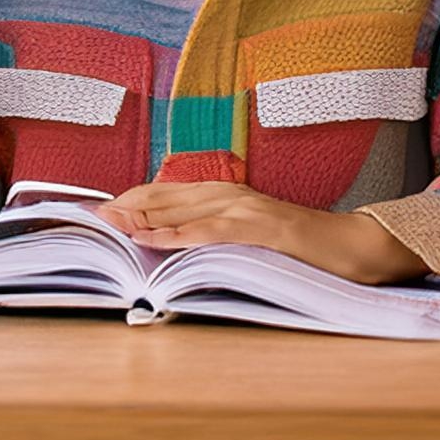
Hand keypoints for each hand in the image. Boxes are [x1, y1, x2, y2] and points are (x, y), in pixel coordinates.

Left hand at [93, 182, 429, 285]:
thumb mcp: (245, 236)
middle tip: (85, 217)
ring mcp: (246, 208)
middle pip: (162, 198)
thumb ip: (210, 233)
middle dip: (122, 208)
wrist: (354, 247)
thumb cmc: (298, 247)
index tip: (92, 211)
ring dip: (139, 218)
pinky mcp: (262, 228)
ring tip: (105, 225)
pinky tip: (150, 241)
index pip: (161, 192)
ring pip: (180, 211)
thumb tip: (167, 244)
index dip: (125, 200)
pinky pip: (210, 232)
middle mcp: (228, 193)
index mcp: (222, 193)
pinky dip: (177, 236)